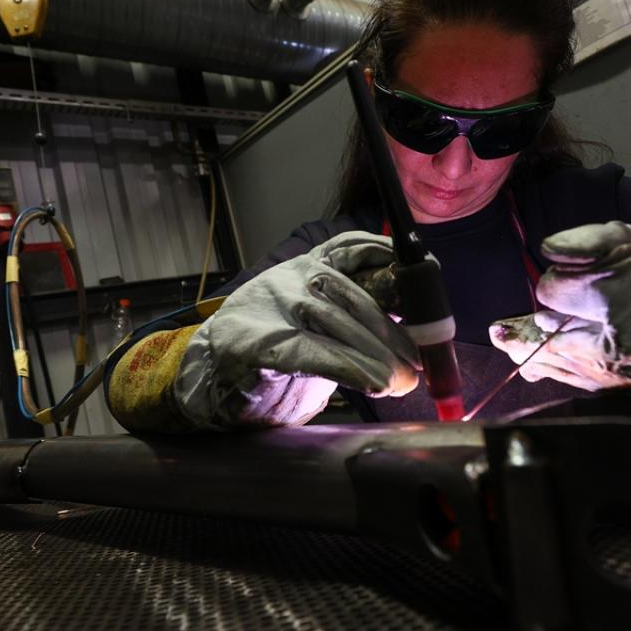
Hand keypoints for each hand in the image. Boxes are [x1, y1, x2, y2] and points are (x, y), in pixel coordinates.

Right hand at [175, 231, 420, 427]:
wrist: (207, 373)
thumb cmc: (269, 348)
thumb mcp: (312, 319)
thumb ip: (351, 314)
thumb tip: (408, 321)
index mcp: (304, 266)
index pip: (350, 248)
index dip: (387, 256)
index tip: (424, 269)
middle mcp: (290, 278)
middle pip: (354, 298)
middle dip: (392, 334)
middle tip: (417, 366)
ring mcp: (273, 307)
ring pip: (338, 327)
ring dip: (377, 358)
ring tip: (399, 381)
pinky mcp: (258, 343)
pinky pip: (314, 353)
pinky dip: (350, 369)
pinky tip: (373, 383)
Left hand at [490, 222, 630, 407]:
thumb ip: (594, 238)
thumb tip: (549, 247)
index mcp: (615, 297)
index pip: (552, 290)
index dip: (560, 280)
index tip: (574, 278)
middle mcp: (609, 342)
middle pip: (544, 329)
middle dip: (548, 314)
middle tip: (561, 306)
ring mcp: (612, 375)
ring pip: (550, 359)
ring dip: (537, 343)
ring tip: (519, 334)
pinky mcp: (617, 395)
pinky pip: (568, 381)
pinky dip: (553, 367)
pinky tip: (544, 359)